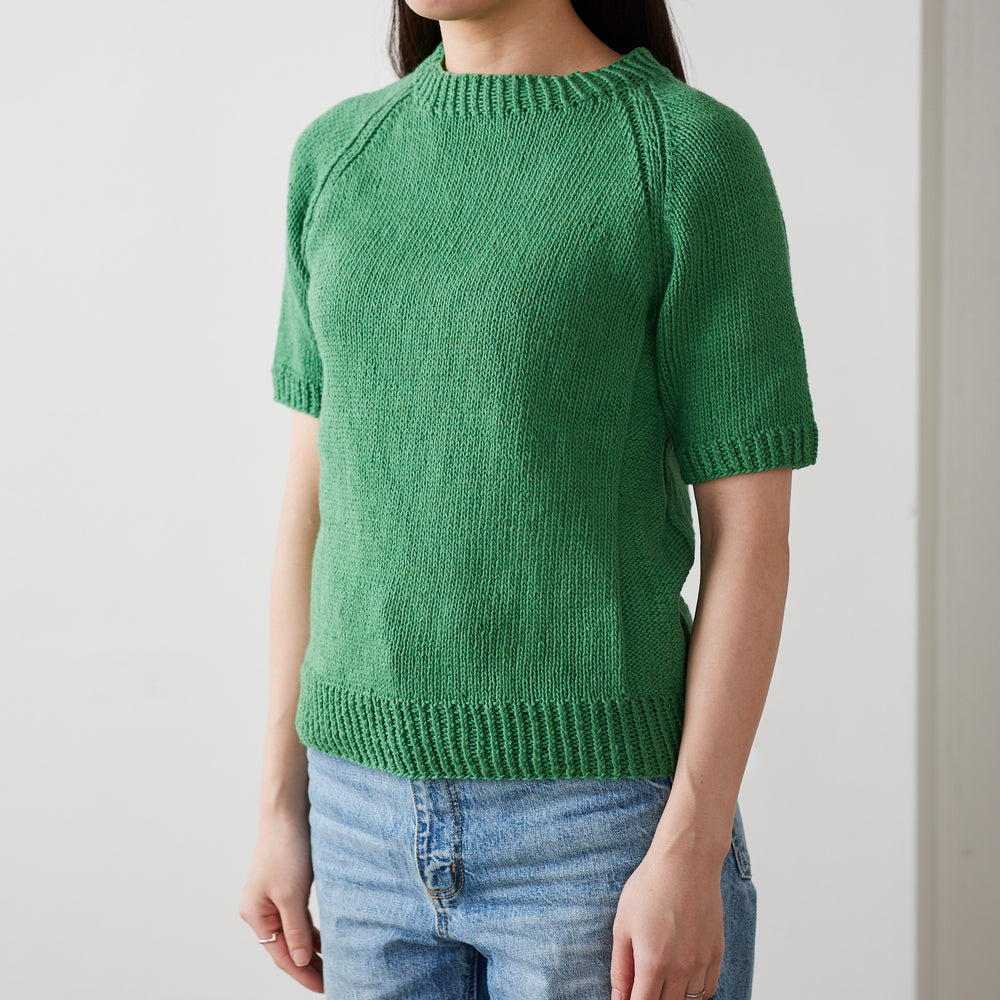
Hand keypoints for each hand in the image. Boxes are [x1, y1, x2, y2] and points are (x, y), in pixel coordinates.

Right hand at [238, 812, 322, 992]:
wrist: (288, 812)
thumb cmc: (286, 849)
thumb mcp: (292, 894)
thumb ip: (297, 930)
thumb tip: (302, 961)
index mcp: (256, 914)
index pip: (282, 955)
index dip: (304, 973)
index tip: (325, 988)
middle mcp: (262, 909)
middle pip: (288, 947)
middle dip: (309, 965)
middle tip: (335, 981)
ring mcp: (274, 898)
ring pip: (296, 932)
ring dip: (313, 948)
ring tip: (335, 967)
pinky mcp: (288, 886)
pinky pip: (301, 917)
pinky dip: (314, 930)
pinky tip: (328, 940)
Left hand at [610, 843, 724, 999]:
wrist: (686, 861)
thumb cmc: (650, 887)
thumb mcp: (623, 925)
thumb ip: (621, 967)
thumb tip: (618, 998)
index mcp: (653, 962)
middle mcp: (681, 968)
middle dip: (651, 999)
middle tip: (642, 984)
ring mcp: (702, 961)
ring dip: (672, 997)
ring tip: (661, 981)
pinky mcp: (716, 952)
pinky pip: (708, 989)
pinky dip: (694, 992)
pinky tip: (682, 980)